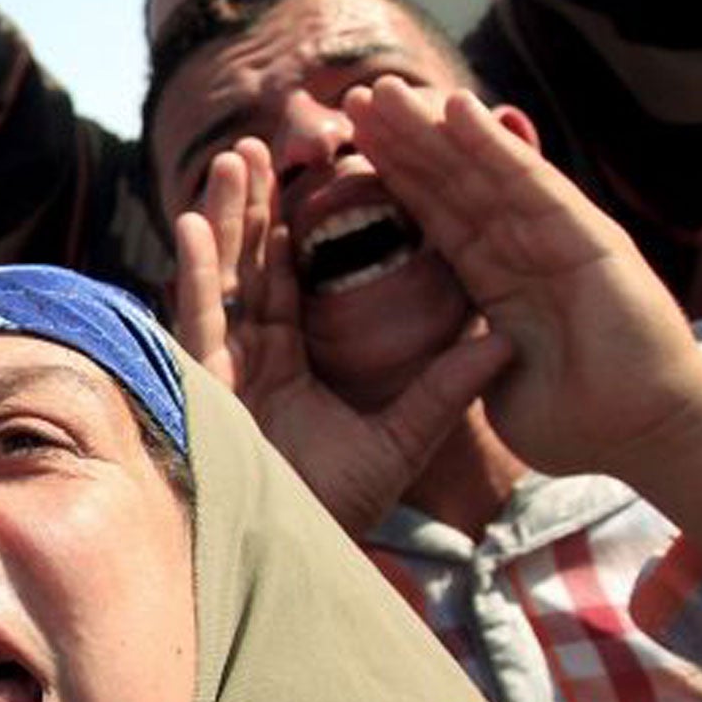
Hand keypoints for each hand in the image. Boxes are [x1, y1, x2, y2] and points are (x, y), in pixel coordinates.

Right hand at [172, 139, 510, 533]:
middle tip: (260, 147)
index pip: (293, 283)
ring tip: (234, 159)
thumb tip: (505, 338)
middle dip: (254, 207)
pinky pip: (198, 320)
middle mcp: (250, 359)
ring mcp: (223, 369)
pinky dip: (196, 273)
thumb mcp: (405, 437)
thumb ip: (446, 386)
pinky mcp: (202, 386)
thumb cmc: (340, 508)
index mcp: (291, 364)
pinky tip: (196, 224)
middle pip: (251, 268)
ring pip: (222, 279)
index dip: (297, 230)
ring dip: (225, 218)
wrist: (298, 554)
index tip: (313, 177)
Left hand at [345, 80, 701, 481]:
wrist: (643, 440)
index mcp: (499, 279)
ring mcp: (555, 237)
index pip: (437, 217)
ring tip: (383, 88)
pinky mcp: (584, 238)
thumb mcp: (494, 386)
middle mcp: (524, 248)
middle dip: (403, 140)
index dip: (396, 180)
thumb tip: (442, 358)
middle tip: (354, 96)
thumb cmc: (578, 426)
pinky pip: (529, 184)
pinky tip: (457, 109)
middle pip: (451, 183)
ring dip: (431, 128)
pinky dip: (493, 145)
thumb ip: (461, 364)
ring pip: (480, 172)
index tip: (349, 148)